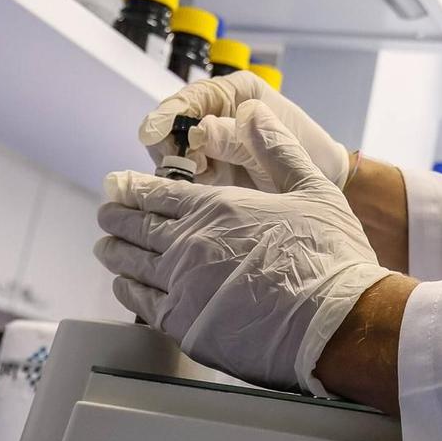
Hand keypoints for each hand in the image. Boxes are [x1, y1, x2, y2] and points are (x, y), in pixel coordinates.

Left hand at [98, 103, 388, 394]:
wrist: (336, 323)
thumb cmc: (329, 256)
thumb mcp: (312, 188)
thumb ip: (277, 149)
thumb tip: (253, 113)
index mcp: (216, 208)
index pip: (159, 193)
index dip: (135, 188)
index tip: (119, 185)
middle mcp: (189, 244)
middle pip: (137, 227)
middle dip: (116, 217)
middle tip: (106, 213)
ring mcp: (182, 287)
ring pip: (132, 265)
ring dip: (114, 252)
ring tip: (105, 247)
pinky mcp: (185, 327)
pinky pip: (142, 305)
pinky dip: (127, 291)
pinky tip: (125, 287)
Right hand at [138, 70, 349, 188]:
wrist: (327, 182)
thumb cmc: (308, 153)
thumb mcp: (275, 143)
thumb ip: (237, 137)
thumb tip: (199, 132)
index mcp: (234, 91)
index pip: (188, 99)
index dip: (169, 116)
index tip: (157, 133)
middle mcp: (214, 113)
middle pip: (170, 127)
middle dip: (170, 147)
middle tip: (187, 167)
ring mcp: (208, 144)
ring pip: (170, 154)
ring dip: (174, 170)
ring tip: (200, 180)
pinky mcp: (206, 172)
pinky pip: (181, 178)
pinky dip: (181, 187)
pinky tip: (193, 197)